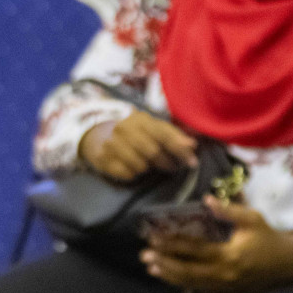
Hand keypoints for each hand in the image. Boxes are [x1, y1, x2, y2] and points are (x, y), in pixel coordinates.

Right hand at [79, 110, 197, 181]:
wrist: (99, 135)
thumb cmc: (134, 133)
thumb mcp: (153, 128)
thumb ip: (173, 135)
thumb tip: (192, 145)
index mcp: (140, 119)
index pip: (164, 134)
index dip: (180, 149)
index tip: (193, 162)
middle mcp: (124, 128)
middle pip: (153, 152)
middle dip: (166, 162)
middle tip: (171, 166)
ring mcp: (112, 144)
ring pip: (140, 165)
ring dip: (147, 168)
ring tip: (146, 163)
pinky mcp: (103, 159)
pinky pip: (128, 174)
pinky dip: (133, 173)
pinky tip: (130, 166)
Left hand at [141, 197, 292, 292]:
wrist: (289, 265)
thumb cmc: (269, 239)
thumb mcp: (253, 220)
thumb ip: (229, 211)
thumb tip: (206, 200)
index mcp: (230, 255)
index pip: (194, 249)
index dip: (173, 243)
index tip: (153, 236)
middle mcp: (224, 275)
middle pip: (187, 270)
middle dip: (164, 262)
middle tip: (144, 255)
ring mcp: (225, 289)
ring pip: (190, 284)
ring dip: (168, 276)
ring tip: (150, 267)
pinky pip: (199, 290)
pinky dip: (182, 284)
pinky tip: (168, 277)